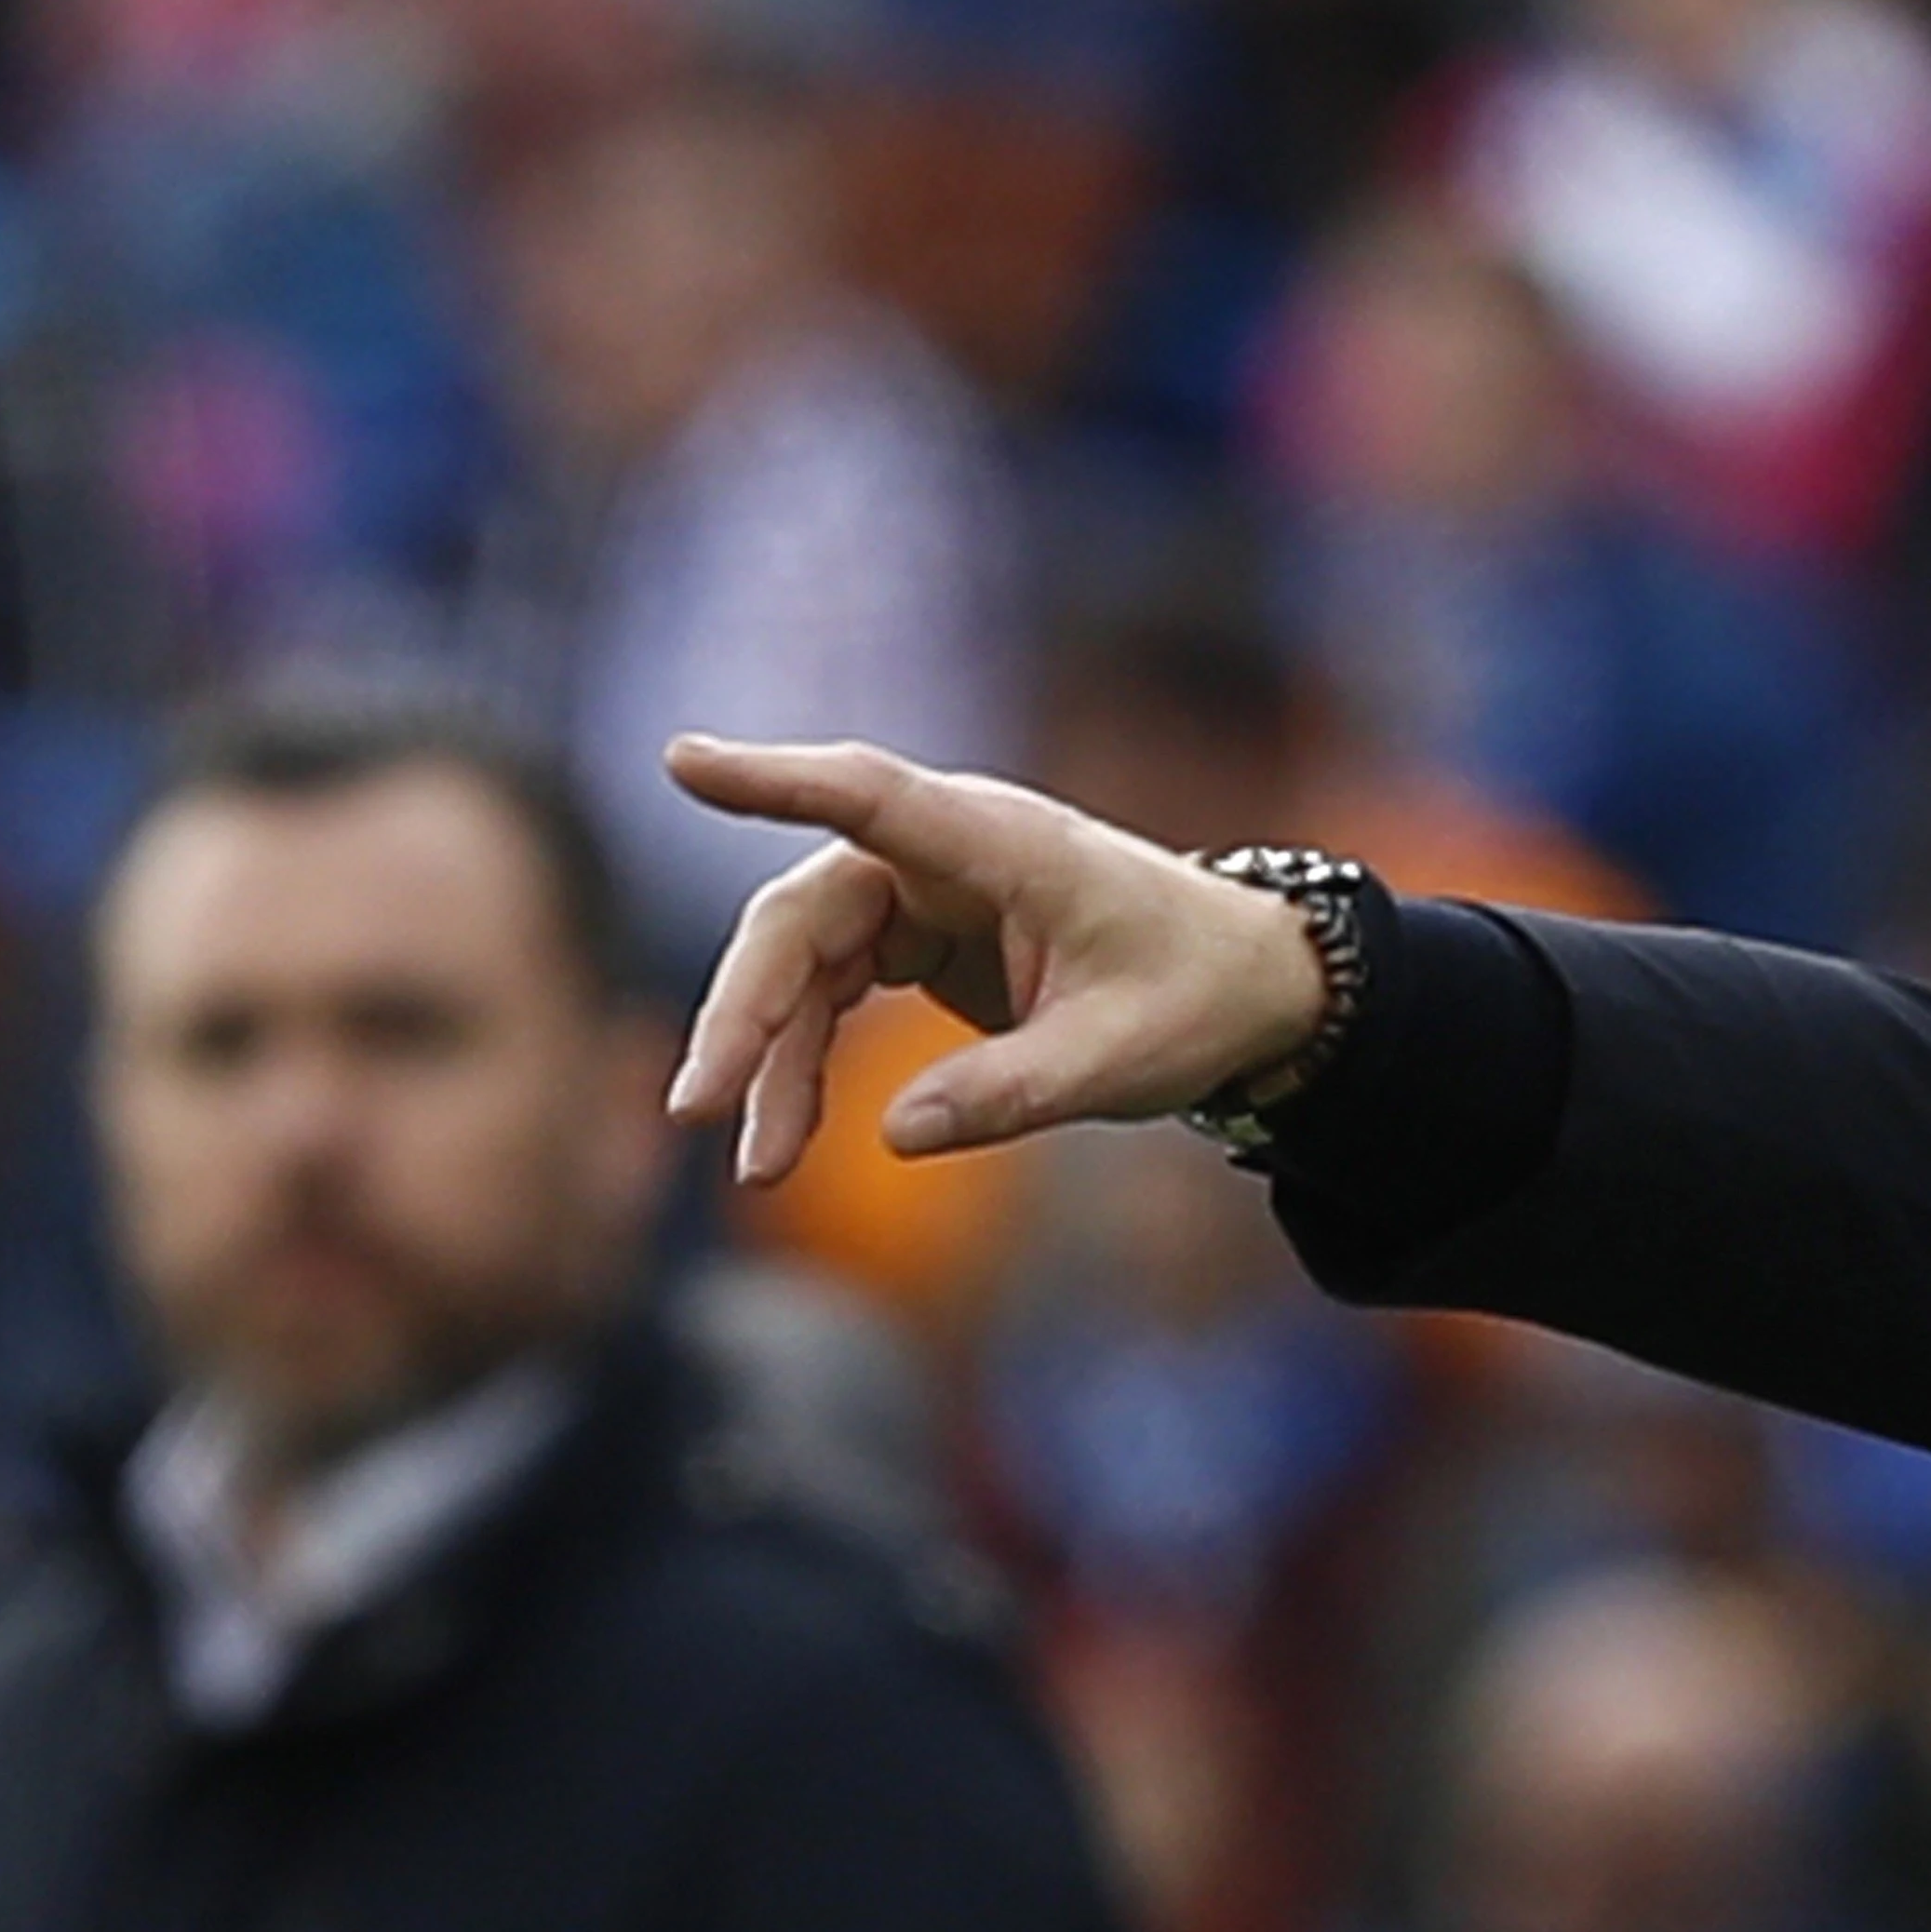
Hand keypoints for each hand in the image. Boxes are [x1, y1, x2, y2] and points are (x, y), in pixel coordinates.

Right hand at [660, 737, 1334, 1185]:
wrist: (1247, 986)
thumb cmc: (1196, 996)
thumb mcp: (1121, 1058)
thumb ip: (1015, 1092)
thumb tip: (896, 1134)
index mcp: (1003, 844)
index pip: (870, 797)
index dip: (776, 782)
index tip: (684, 764)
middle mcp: (947, 852)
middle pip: (803, 915)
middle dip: (746, 1013)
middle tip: (696, 1106)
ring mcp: (923, 893)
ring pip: (803, 963)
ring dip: (769, 1059)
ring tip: (756, 1167)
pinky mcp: (918, 938)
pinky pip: (830, 994)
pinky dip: (804, 1064)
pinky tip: (786, 1137)